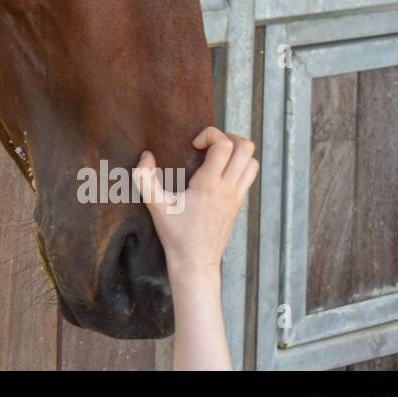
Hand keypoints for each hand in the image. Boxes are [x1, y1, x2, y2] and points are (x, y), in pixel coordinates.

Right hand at [132, 126, 258, 279]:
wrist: (196, 262)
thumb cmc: (176, 234)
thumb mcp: (155, 206)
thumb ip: (145, 179)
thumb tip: (146, 156)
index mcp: (209, 185)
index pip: (224, 145)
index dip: (210, 135)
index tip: (193, 145)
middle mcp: (229, 188)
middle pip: (246, 148)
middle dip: (228, 137)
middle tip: (208, 146)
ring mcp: (238, 196)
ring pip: (252, 161)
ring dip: (237, 152)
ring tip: (216, 157)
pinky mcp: (240, 204)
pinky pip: (249, 176)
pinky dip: (239, 166)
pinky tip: (218, 174)